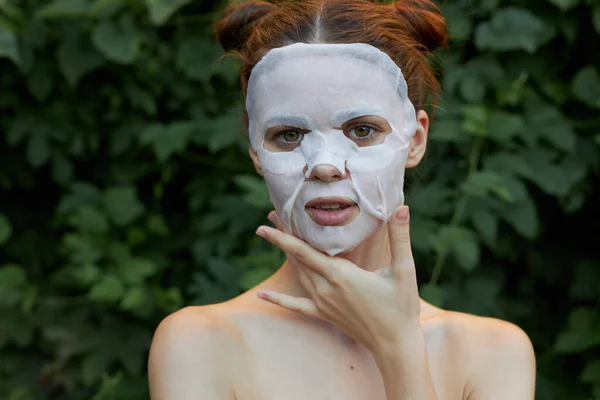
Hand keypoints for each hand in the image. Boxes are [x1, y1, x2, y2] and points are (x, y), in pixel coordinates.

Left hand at [255, 205, 420, 352]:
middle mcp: (326, 288)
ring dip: (285, 256)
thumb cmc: (401, 308)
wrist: (395, 345)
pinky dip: (279, 299)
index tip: (267, 223)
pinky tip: (262, 295)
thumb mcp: (404, 271)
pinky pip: (296, 305)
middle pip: (297, 258)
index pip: (304, 251)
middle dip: (283, 237)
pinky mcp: (324, 314)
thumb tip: (402, 208)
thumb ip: (400, 238)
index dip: (284, 236)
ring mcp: (323, 303)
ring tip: (274, 237)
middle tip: (271, 217)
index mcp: (341, 275)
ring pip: (298, 275)